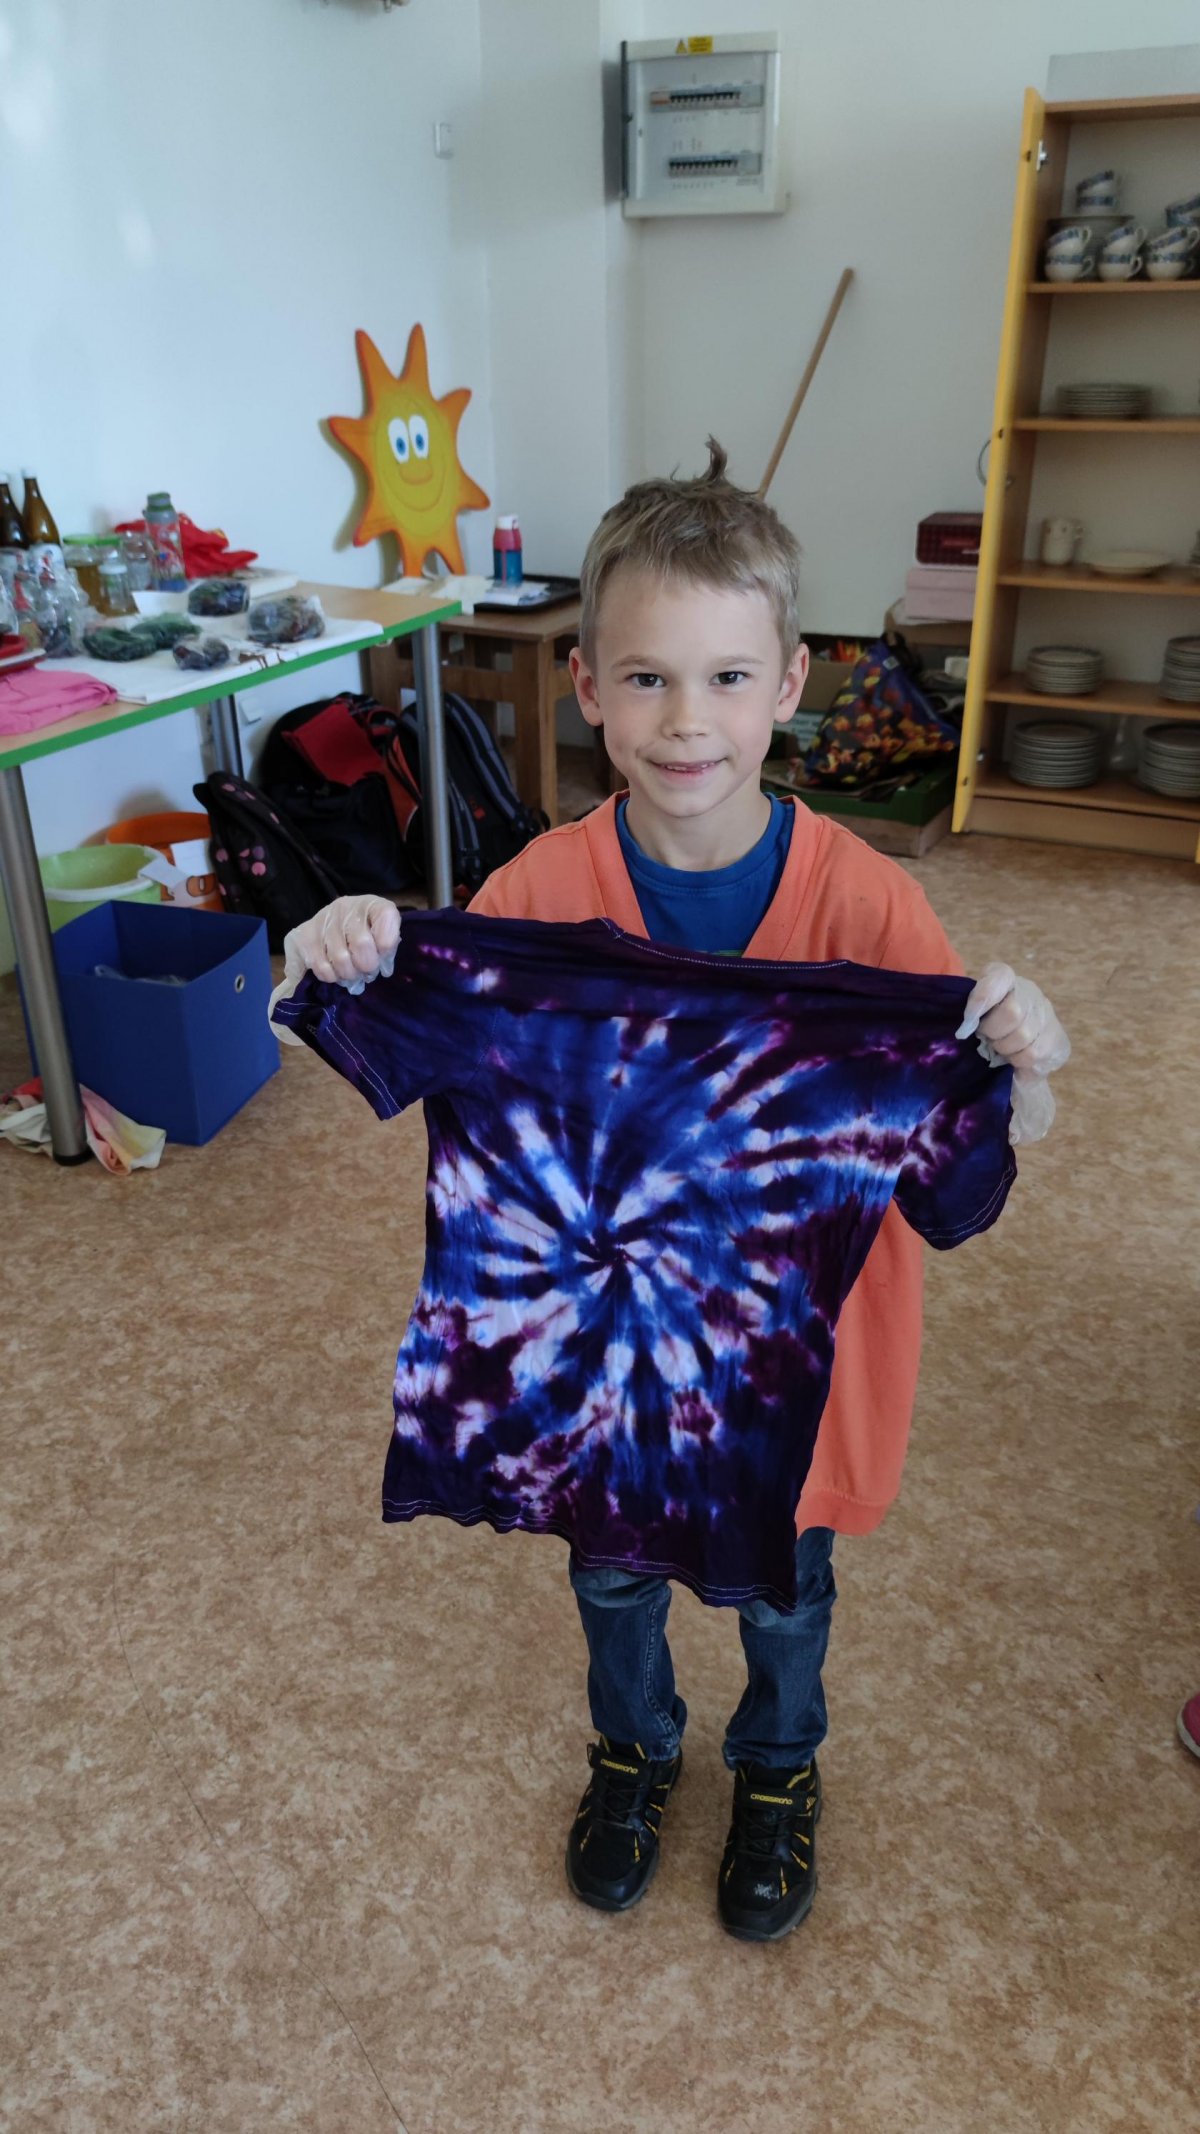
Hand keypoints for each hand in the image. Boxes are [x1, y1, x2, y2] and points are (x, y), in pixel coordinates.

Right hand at [268, 895, 400, 1041]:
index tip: (383, 958)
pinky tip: (334, 972)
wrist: (327, 926)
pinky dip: (331, 976)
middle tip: (366, 972)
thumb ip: (387, 949)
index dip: (387, 946)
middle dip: (367, 966)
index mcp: (371, 904)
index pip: (386, 917)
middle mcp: (346, 907)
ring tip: (350, 973)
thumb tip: (384, 969)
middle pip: (362, 944)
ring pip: (341, 959)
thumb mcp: (381, 935)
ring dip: (348, 975)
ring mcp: (323, 919)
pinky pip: (321, 967)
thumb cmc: (363, 934)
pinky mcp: (303, 935)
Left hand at [955, 963, 1069, 1144]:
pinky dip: (1019, 1060)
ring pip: (1023, 1035)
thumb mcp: (971, 1017)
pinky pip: (1034, 1053)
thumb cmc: (985, 1032)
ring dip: (1006, 1049)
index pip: (999, 976)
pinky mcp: (1058, 1038)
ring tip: (1002, 1048)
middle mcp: (1029, 991)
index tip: (968, 1022)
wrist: (1013, 1057)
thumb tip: (965, 1028)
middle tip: (988, 1039)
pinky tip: (1016, 1058)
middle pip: (1012, 1012)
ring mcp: (1046, 1013)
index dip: (983, 998)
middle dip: (994, 1032)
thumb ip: (968, 1014)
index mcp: (1004, 980)